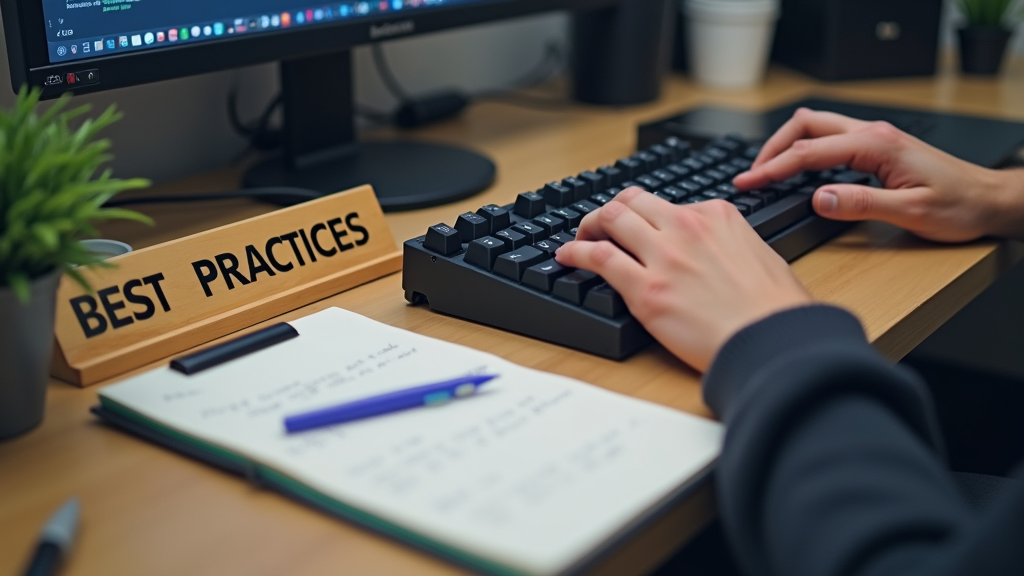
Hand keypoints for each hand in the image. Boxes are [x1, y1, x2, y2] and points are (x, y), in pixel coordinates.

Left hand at [555, 189, 811, 371]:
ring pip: (610, 219)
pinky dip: (575, 252)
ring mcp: (664, 256)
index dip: (644, 215)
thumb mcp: (760, 254)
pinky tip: (566, 257)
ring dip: (588, 226)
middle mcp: (687, 227)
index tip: (636, 226)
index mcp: (717, 215)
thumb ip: (729, 243)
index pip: (665, 204)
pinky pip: (598, 258)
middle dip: (611, 211)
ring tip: (579, 238)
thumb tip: (714, 250)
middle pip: (631, 202)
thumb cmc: (774, 310)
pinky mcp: (646, 290)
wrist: (772, 342)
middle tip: (600, 226)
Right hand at [733, 108, 1023, 242]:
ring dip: (787, 145)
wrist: (989, 200)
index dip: (772, 168)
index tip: (747, 181)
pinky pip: (830, 139)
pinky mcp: (877, 147)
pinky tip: (798, 169)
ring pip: (816, 127)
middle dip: (772, 148)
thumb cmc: (958, 206)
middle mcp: (873, 133)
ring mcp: (875, 137)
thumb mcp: (910, 212)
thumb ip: (861, 204)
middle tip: (750, 174)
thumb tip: (818, 198)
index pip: (809, 152)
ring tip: (766, 170)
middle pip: (806, 126)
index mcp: (876, 145)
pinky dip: (805, 150)